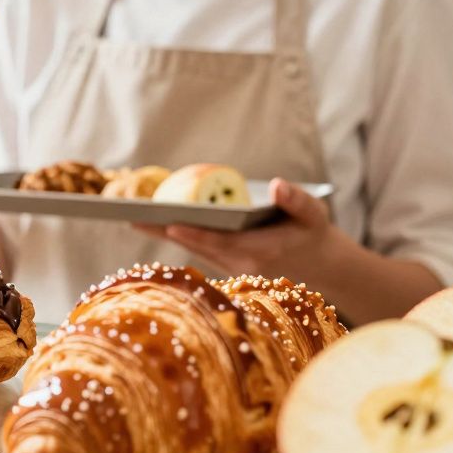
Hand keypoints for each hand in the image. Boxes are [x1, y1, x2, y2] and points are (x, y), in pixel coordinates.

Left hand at [137, 178, 347, 281]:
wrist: (318, 266)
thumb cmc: (312, 233)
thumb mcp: (314, 214)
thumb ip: (297, 200)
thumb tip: (277, 185)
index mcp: (261, 252)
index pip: (222, 245)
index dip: (195, 236)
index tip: (171, 225)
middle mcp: (241, 265)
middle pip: (198, 248)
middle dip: (166, 233)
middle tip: (134, 218)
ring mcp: (231, 268)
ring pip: (194, 250)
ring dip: (165, 235)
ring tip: (134, 217)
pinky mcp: (225, 264)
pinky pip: (197, 249)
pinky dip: (177, 236)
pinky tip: (154, 223)